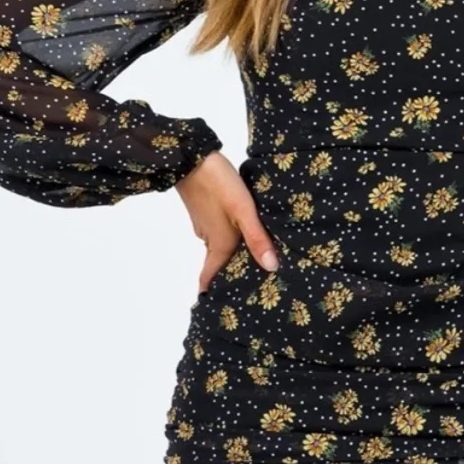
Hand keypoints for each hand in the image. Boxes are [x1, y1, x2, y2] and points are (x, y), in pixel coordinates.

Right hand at [175, 151, 278, 293]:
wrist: (192, 157)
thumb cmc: (219, 185)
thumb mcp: (244, 211)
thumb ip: (257, 238)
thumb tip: (271, 267)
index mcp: (218, 244)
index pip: (209, 277)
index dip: (211, 292)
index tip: (217, 306)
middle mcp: (209, 239)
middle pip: (217, 263)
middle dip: (228, 274)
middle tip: (245, 284)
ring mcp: (204, 224)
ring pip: (218, 246)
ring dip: (230, 254)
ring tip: (251, 257)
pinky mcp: (204, 210)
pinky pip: (218, 231)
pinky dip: (228, 237)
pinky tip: (242, 230)